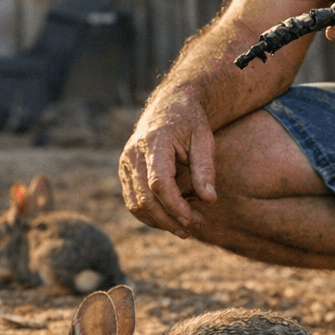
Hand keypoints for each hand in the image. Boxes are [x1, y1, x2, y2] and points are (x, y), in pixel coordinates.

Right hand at [119, 94, 217, 236]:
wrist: (169, 105)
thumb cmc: (190, 122)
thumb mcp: (204, 140)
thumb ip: (205, 169)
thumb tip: (208, 200)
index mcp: (155, 141)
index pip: (159, 182)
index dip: (175, 205)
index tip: (194, 219)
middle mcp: (134, 153)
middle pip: (145, 198)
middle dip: (169, 219)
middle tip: (193, 229)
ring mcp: (126, 163)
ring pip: (136, 204)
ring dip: (159, 221)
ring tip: (184, 228)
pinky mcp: (125, 171)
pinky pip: (133, 201)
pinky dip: (150, 215)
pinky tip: (169, 219)